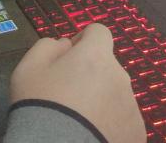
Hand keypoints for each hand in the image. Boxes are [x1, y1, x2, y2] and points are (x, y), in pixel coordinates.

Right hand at [9, 22, 144, 142]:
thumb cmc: (40, 104)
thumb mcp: (28, 67)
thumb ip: (48, 46)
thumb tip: (66, 44)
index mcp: (96, 55)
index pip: (99, 32)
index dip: (83, 41)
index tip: (69, 58)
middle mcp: (120, 76)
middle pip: (107, 66)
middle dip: (91, 74)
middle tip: (68, 95)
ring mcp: (131, 106)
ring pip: (116, 93)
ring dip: (101, 99)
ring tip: (79, 120)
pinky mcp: (136, 132)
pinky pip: (123, 119)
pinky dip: (110, 123)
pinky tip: (90, 133)